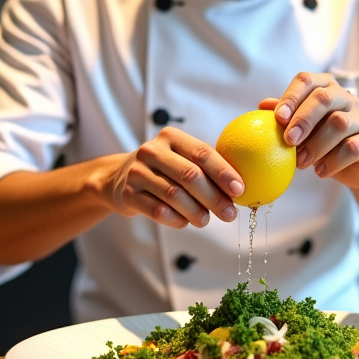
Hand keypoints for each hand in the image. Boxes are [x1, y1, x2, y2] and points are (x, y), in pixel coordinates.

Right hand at [94, 127, 243, 228]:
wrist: (117, 178)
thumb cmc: (163, 170)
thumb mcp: (180, 158)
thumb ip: (206, 168)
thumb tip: (241, 189)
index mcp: (171, 137)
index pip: (202, 153)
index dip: (223, 172)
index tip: (240, 190)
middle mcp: (152, 151)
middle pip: (190, 175)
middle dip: (214, 197)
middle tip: (229, 214)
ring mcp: (137, 172)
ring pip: (174, 195)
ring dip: (195, 211)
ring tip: (205, 220)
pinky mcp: (128, 194)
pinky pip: (157, 210)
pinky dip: (175, 219)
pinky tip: (184, 222)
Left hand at [262, 72, 358, 189]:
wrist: (357, 167)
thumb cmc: (323, 143)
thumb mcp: (302, 130)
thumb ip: (286, 117)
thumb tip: (262, 105)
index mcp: (326, 88)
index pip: (307, 81)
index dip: (291, 96)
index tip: (278, 117)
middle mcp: (346, 97)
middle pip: (324, 98)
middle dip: (303, 119)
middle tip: (289, 140)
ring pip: (339, 123)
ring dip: (316, 145)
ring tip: (301, 163)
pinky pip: (353, 147)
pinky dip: (333, 161)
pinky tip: (320, 171)